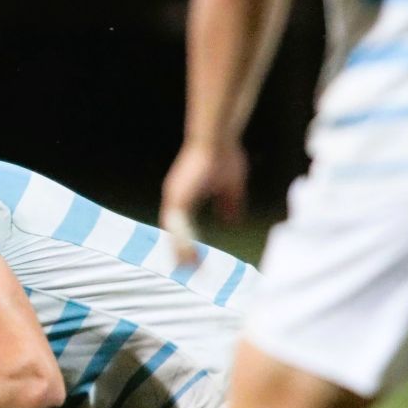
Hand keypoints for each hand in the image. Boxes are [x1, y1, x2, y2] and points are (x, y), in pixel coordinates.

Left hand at [160, 139, 247, 264]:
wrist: (217, 138)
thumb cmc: (224, 155)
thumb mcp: (231, 186)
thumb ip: (230, 204)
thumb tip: (233, 221)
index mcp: (185, 195)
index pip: (182, 223)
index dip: (184, 239)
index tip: (190, 257)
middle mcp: (176, 196)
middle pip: (175, 230)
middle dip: (179, 250)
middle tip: (184, 269)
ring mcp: (175, 196)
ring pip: (174, 231)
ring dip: (180, 250)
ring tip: (186, 268)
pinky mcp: (177, 196)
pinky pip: (177, 225)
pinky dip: (181, 241)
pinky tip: (187, 254)